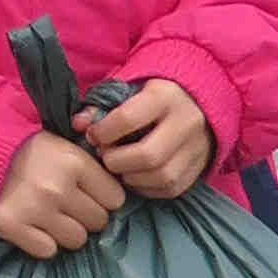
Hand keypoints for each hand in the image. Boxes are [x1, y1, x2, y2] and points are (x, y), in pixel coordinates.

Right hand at [0, 130, 124, 258]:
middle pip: (98, 222)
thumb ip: (99, 157)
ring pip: (76, 240)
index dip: (103, 196)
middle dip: (87, 214)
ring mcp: (33, 208)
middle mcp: (56, 186)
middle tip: (68, 201)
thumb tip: (131, 177)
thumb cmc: (38, 153)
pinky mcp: (11, 226)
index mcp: (74, 161)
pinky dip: (43, 242)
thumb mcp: (69, 143)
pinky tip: (35, 224)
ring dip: (67, 230)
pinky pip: (48, 251)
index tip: (87, 189)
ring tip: (52, 212)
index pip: (116, 199)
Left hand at [88, 78, 215, 200]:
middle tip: (104, 156)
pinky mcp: (199, 167)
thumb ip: (101, 104)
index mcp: (165, 96)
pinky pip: (171, 188)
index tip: (92, 135)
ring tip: (118, 167)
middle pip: (148, 155)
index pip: (128, 119)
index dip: (103, 132)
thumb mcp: (129, 88)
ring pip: (162, 176)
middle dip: (117, 161)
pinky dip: (147, 188)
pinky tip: (134, 176)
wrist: (196, 100)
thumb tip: (78, 124)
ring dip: (131, 177)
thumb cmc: (152, 94)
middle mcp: (186, 122)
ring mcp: (197, 147)